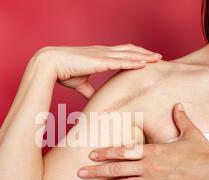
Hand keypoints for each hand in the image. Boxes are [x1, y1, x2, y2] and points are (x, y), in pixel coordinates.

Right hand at [34, 45, 161, 98]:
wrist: (50, 64)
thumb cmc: (63, 71)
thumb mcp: (80, 84)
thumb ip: (89, 91)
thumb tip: (95, 101)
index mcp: (99, 56)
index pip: (122, 52)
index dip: (135, 54)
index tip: (146, 59)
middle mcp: (103, 52)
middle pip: (129, 50)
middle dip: (145, 53)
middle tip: (158, 57)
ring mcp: (102, 55)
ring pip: (129, 54)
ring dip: (144, 56)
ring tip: (157, 59)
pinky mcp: (100, 60)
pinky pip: (121, 61)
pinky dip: (134, 62)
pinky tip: (144, 63)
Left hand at [77, 103, 208, 179]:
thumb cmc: (204, 154)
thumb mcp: (191, 133)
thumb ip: (181, 118)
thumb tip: (178, 104)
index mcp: (153, 150)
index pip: (123, 150)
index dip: (105, 151)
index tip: (91, 153)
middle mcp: (148, 167)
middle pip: (116, 168)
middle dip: (96, 170)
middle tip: (79, 172)